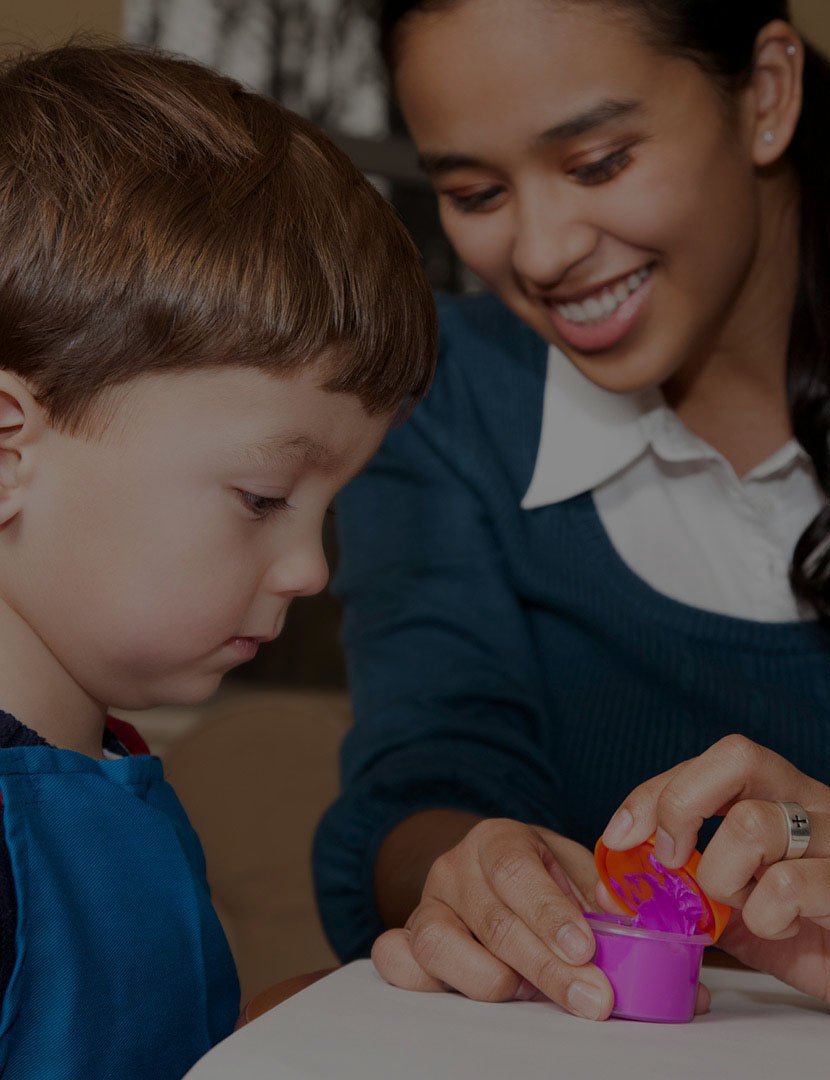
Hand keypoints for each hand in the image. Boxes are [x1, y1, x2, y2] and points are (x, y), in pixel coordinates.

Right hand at [371, 818, 614, 1019]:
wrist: (486, 876)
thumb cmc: (538, 877)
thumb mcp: (572, 870)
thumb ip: (595, 893)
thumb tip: (621, 920)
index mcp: (497, 839)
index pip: (514, 870)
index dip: (549, 911)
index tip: (585, 948)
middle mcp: (454, 868)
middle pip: (491, 920)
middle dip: (547, 967)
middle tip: (591, 997)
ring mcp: (426, 905)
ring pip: (439, 946)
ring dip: (492, 980)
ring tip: (529, 992)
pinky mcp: (406, 941)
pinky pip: (396, 962)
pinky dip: (427, 982)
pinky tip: (473, 990)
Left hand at [601, 735, 829, 1001]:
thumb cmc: (799, 932)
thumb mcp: (728, 903)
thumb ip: (677, 887)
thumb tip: (609, 884)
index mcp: (780, 794)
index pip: (711, 761)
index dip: (655, 792)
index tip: (619, 836)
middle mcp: (811, 801)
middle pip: (737, 757)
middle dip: (680, 805)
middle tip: (672, 859)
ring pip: (751, 824)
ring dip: (724, 878)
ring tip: (744, 905)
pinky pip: (784, 887)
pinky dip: (764, 919)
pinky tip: (783, 927)